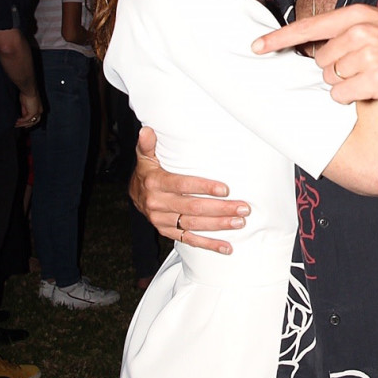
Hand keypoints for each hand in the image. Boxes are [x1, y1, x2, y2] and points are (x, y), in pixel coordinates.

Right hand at [16, 89, 42, 128]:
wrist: (29, 90)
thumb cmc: (27, 94)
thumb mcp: (25, 104)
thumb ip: (25, 111)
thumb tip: (22, 116)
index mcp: (39, 109)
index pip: (35, 118)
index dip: (30, 122)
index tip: (24, 125)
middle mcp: (39, 112)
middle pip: (33, 122)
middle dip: (26, 125)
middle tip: (19, 126)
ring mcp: (37, 113)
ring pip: (30, 122)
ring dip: (22, 124)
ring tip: (15, 124)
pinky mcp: (33, 113)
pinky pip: (26, 119)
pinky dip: (21, 121)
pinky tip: (16, 121)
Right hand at [130, 127, 250, 252]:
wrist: (135, 195)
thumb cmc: (148, 171)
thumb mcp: (145, 157)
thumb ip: (147, 145)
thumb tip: (146, 130)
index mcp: (155, 183)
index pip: (183, 185)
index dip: (204, 187)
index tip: (225, 189)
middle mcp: (158, 204)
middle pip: (193, 208)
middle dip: (220, 209)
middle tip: (243, 208)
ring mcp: (162, 221)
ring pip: (194, 224)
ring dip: (218, 225)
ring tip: (239, 223)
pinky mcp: (168, 233)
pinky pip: (190, 240)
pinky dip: (209, 245)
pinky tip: (227, 247)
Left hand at [253, 6, 377, 101]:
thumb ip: (349, 32)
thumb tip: (318, 53)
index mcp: (356, 16)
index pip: (308, 28)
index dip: (278, 39)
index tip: (256, 47)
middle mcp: (358, 34)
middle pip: (321, 62)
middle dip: (334, 70)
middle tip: (362, 68)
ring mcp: (366, 58)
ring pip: (331, 80)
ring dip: (345, 85)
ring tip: (372, 76)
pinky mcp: (375, 81)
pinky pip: (342, 96)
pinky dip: (351, 98)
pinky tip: (372, 90)